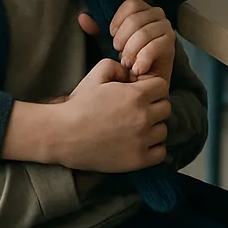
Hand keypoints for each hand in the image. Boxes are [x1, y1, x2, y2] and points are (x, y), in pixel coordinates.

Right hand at [55, 59, 171, 172]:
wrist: (62, 135)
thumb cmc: (80, 104)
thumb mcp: (97, 74)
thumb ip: (119, 67)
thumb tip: (133, 73)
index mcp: (137, 95)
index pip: (162, 86)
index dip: (151, 87)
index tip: (141, 93)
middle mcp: (144, 117)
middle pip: (165, 108)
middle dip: (153, 106)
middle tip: (137, 110)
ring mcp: (142, 140)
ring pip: (163, 130)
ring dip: (153, 127)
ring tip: (136, 128)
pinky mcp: (137, 160)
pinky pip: (160, 152)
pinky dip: (153, 148)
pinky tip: (139, 143)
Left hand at [79, 0, 175, 80]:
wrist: (144, 82)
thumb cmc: (128, 58)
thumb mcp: (110, 41)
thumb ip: (98, 29)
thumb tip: (82, 17)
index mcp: (144, 10)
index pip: (131, 4)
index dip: (118, 20)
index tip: (111, 35)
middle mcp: (158, 15)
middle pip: (135, 19)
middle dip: (122, 40)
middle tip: (119, 53)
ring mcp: (166, 29)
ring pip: (144, 34)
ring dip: (131, 52)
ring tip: (127, 63)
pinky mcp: (170, 46)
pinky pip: (153, 48)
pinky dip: (141, 60)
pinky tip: (137, 70)